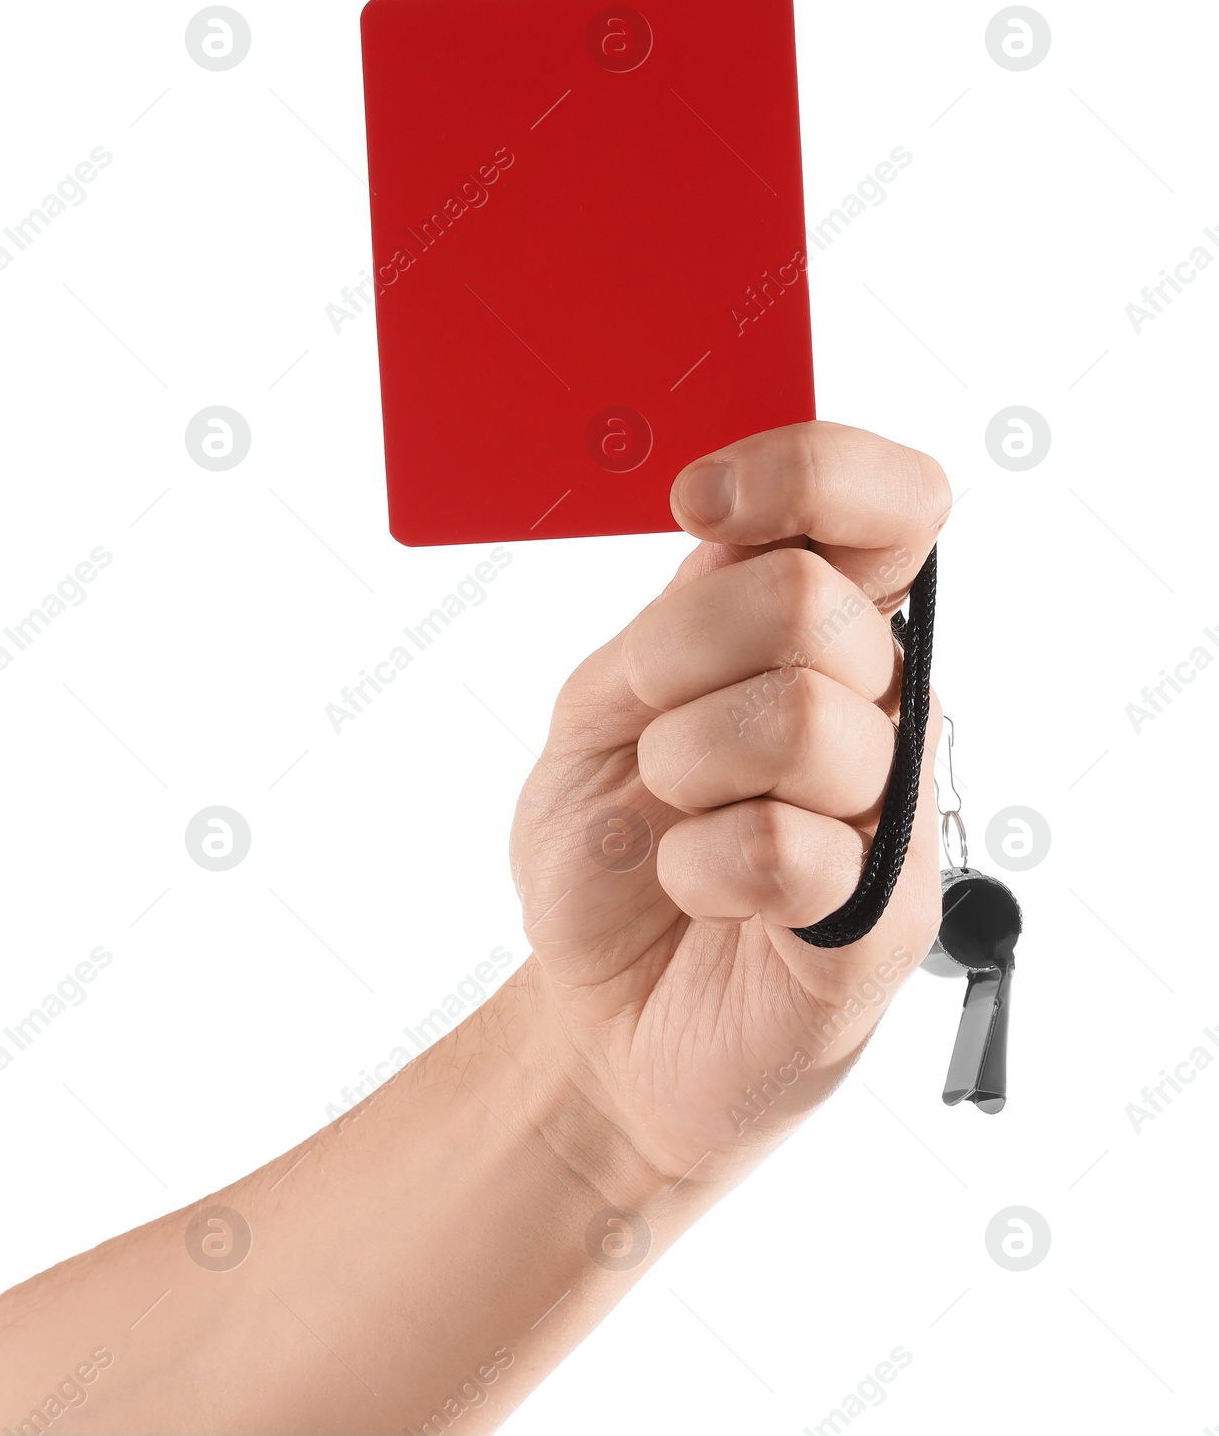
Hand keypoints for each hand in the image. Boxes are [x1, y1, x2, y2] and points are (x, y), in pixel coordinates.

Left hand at [511, 421, 951, 1181]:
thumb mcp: (599, 709)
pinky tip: (700, 888)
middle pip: (812, 599)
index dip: (805, 471)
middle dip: (679, 654)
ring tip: (676, 815)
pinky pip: (790, 848)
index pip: (886, 503)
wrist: (595, 1010)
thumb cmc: (607, 853)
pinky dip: (699, 867)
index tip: (699, 505)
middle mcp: (873, 704)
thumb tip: (740, 539)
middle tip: (646, 720)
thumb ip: (673, 619)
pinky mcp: (880, 917)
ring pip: (802, 719)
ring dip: (685, 767)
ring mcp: (886, 810)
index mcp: (817, 633)